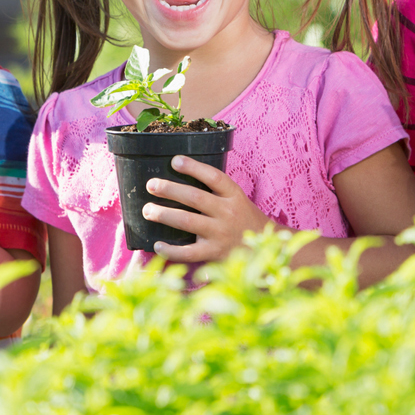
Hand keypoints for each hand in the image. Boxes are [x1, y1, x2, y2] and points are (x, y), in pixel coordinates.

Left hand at [143, 156, 277, 262]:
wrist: (266, 248)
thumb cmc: (245, 220)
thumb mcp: (238, 200)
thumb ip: (217, 192)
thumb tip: (183, 181)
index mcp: (234, 195)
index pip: (213, 177)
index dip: (193, 167)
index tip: (174, 161)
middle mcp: (228, 212)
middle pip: (195, 197)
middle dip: (170, 189)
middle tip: (151, 185)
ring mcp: (221, 234)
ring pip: (187, 222)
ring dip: (164, 214)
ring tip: (147, 210)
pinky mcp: (215, 254)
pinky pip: (188, 252)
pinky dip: (171, 250)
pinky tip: (157, 245)